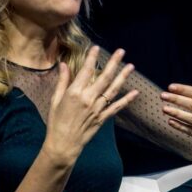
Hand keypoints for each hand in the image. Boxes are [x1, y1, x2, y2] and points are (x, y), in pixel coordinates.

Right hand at [43, 46, 138, 167]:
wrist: (64, 144)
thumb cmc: (56, 122)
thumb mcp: (55, 100)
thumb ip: (62, 81)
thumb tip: (63, 64)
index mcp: (75, 93)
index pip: (86, 71)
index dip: (92, 58)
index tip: (97, 47)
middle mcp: (88, 99)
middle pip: (104, 77)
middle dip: (114, 62)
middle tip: (121, 51)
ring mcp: (97, 109)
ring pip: (113, 89)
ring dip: (123, 77)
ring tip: (131, 66)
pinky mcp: (103, 118)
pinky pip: (117, 107)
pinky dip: (127, 100)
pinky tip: (135, 92)